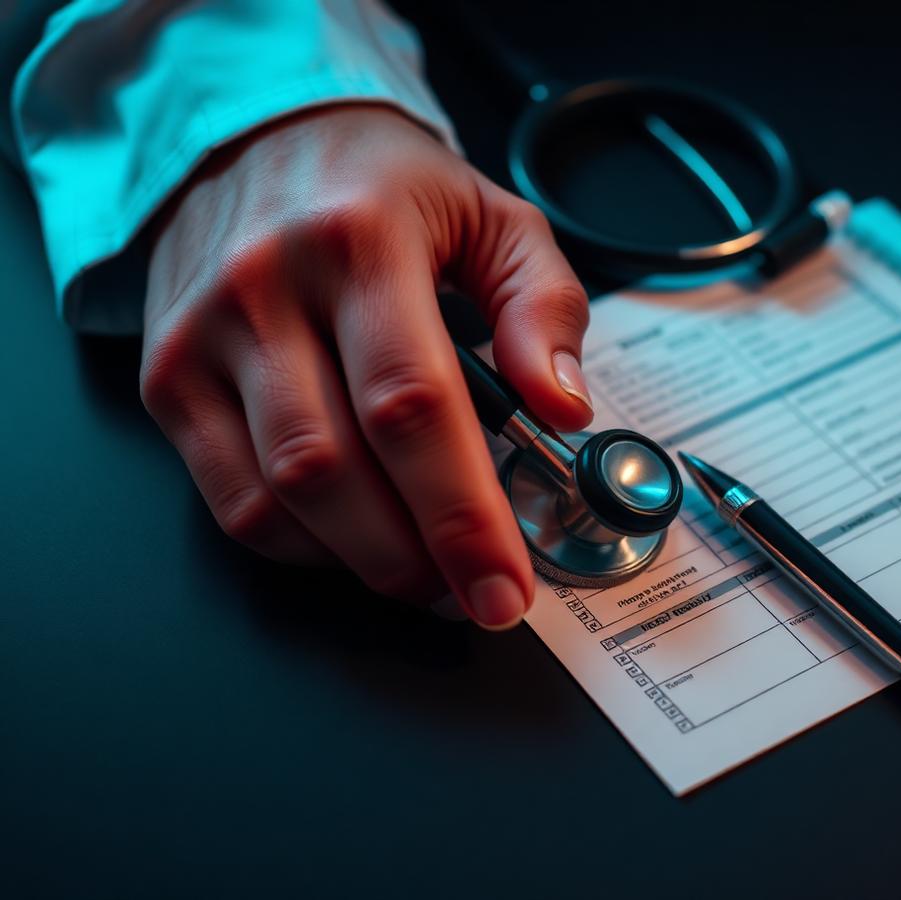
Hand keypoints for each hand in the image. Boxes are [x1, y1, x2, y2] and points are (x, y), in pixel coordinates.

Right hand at [140, 105, 592, 628]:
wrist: (256, 135)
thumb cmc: (386, 187)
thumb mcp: (494, 218)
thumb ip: (543, 307)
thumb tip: (563, 411)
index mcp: (361, 241)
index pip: (412, 404)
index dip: (462, 513)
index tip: (505, 584)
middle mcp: (266, 288)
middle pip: (336, 468)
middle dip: (416, 559)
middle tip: (475, 594)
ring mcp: (204, 338)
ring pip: (278, 496)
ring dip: (362, 561)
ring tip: (427, 572)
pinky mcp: (166, 378)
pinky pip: (230, 499)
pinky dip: (299, 545)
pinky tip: (355, 541)